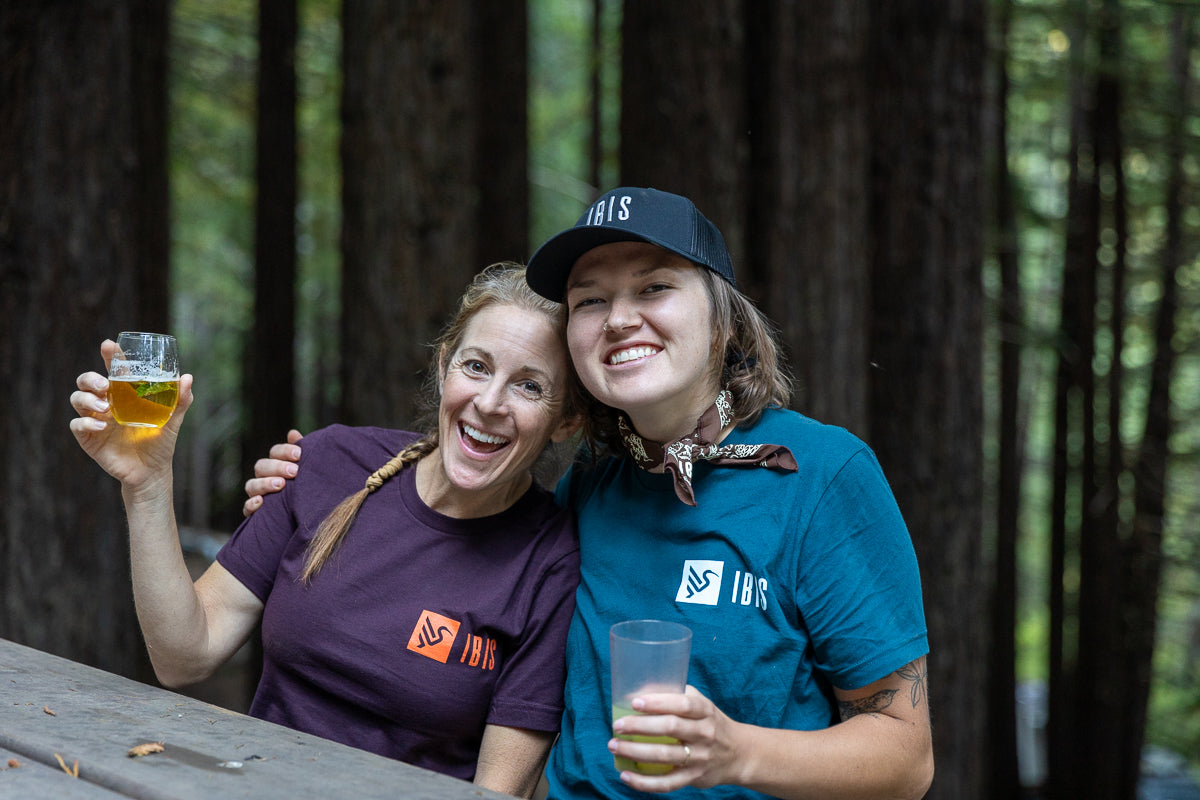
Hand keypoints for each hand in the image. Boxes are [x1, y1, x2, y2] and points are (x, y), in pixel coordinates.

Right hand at [69, 339, 193, 491]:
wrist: (152, 471)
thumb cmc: (161, 442)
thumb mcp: (173, 420)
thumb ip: (181, 400)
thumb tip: (187, 377)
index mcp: (124, 394)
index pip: (113, 370)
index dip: (109, 356)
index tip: (109, 345)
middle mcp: (106, 403)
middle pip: (86, 381)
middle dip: (90, 378)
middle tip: (105, 385)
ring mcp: (96, 419)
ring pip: (77, 398)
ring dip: (87, 398)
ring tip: (105, 406)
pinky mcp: (89, 438)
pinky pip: (77, 425)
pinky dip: (86, 422)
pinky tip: (103, 426)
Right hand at [242, 428, 303, 516]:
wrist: (307, 515)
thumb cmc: (309, 486)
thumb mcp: (308, 469)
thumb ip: (302, 452)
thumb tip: (292, 433)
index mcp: (277, 464)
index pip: (275, 452)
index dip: (285, 451)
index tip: (299, 454)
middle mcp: (264, 477)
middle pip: (261, 466)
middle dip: (277, 467)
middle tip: (294, 472)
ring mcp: (258, 494)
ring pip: (251, 485)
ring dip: (265, 483)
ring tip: (280, 484)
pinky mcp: (255, 513)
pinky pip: (246, 507)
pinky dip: (251, 504)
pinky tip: (260, 502)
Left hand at [608, 685, 742, 793]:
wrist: (739, 753)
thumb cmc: (711, 723)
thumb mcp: (702, 704)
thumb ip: (677, 696)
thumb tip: (640, 689)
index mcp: (705, 711)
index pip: (682, 704)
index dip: (658, 703)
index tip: (635, 702)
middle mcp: (705, 733)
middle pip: (670, 728)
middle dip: (640, 726)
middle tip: (617, 726)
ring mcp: (700, 758)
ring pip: (664, 755)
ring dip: (635, 751)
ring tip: (614, 746)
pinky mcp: (694, 778)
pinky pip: (667, 783)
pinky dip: (644, 782)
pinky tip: (625, 775)